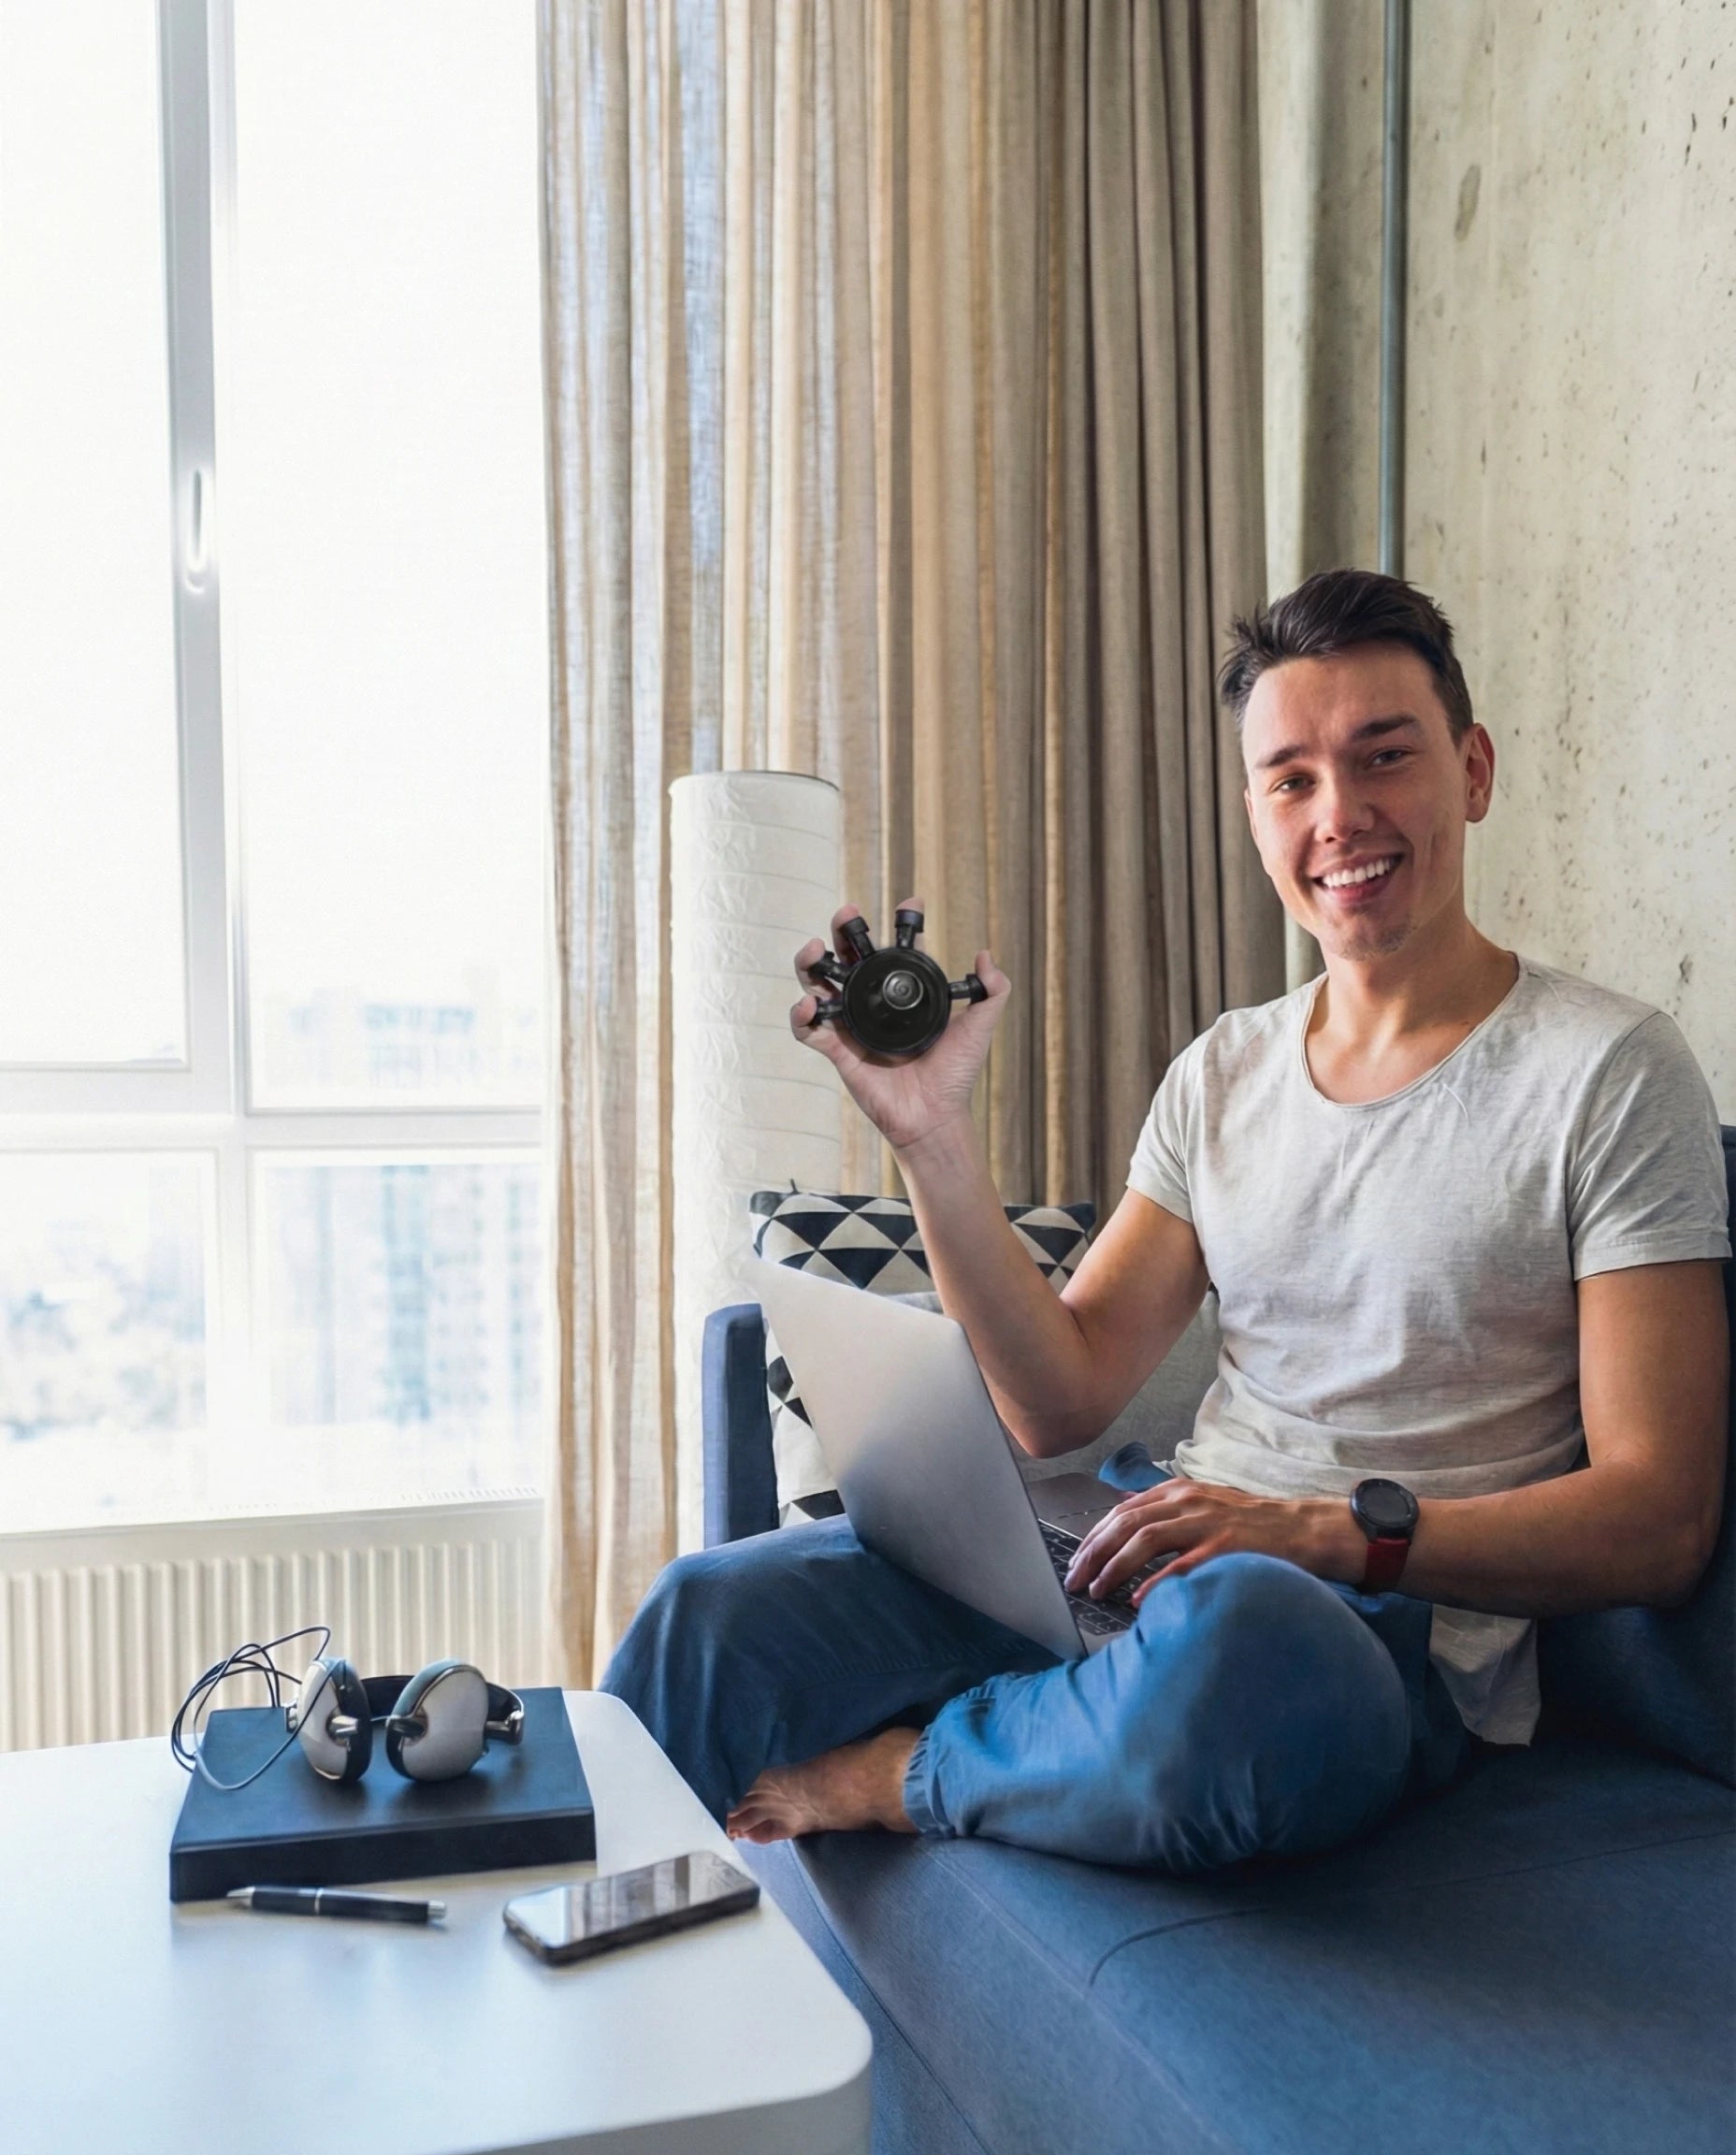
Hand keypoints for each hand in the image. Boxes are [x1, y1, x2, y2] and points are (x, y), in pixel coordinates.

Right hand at [790, 898, 1010, 1154]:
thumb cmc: (955, 1075)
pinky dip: (801, 1015)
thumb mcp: (978, 1028)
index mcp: (904, 993)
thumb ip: (991, 992)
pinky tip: (809, 1004)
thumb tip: (985, 956)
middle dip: (843, 931)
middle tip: (848, 915)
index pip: (896, 949)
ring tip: (814, 950)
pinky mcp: (837, 1051)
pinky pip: (808, 1030)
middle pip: (848, 957)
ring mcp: (852, 1025)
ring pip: (818, 983)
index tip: (912, 907)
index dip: (901, 923)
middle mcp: (874, 1003)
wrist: (935, 1115)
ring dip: (809, 963)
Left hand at [1062, 1480, 1361, 1603]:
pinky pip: (1183, 1565)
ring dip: (1114, 1566)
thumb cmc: (1254, 1523)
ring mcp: (1206, 1524)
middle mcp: (1188, 1502)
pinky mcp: (1225, 1548)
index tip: (1077, 1559)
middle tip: (1074, 1579)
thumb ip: (1168, 1510)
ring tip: (1097, 1589)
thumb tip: (1127, 1515)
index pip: (1123, 1510)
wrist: (1303, 1529)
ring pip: (1146, 1539)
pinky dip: (1156, 1582)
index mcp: (1180, 1492)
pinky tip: (1138, 1599)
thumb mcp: (1205, 1504)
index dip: (1094, 1535)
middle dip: (1093, 1552)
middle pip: (1126, 1523)